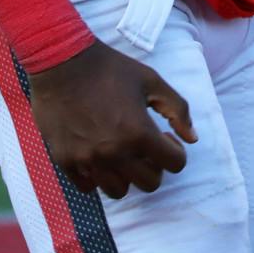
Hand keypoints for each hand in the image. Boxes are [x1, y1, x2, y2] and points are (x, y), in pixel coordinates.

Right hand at [26, 39, 196, 198]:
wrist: (62, 61)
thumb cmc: (109, 68)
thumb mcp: (151, 81)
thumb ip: (178, 109)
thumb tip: (192, 138)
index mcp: (139, 133)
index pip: (174, 164)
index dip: (175, 151)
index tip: (165, 137)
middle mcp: (114, 152)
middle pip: (149, 183)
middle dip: (154, 166)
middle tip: (145, 146)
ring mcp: (88, 159)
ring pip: (118, 191)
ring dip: (126, 175)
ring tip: (121, 153)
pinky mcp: (65, 160)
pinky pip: (88, 186)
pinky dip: (96, 176)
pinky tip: (97, 154)